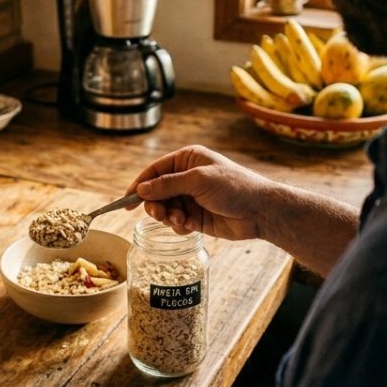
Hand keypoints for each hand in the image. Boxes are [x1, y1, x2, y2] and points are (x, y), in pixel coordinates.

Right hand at [126, 145, 277, 240]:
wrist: (260, 211)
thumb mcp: (198, 181)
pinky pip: (177, 222)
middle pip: (157, 192)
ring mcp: (192, 198)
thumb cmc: (234, 187)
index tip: (126, 201)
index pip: (155, 170)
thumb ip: (168, 185)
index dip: (139, 185)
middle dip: (155, 205)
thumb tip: (142, 189)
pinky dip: (180, 226)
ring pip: (166, 209)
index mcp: (188, 159)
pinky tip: (191, 226)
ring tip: (181, 220)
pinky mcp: (197, 217)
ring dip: (169, 217)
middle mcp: (187, 177)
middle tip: (159, 214)